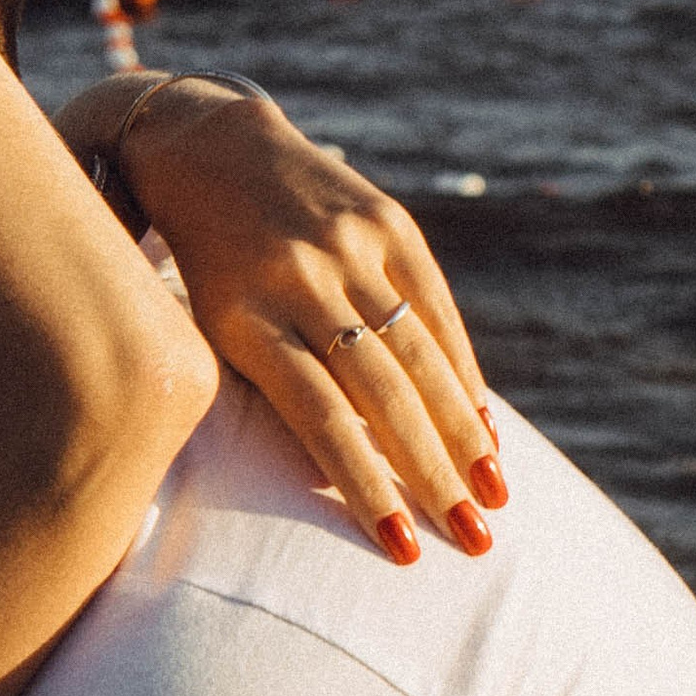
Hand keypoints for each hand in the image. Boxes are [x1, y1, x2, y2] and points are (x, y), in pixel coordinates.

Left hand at [68, 79, 501, 562]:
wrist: (204, 145)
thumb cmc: (201, 268)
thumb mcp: (204, 326)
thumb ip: (264, 387)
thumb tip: (341, 474)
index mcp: (241, 317)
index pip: (318, 417)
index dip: (363, 484)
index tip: (400, 550)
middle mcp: (298, 280)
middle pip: (380, 394)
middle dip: (433, 474)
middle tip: (473, 541)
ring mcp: (346, 246)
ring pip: (418, 356)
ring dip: (463, 434)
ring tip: (494, 496)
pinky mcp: (386, 221)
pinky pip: (435, 307)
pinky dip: (462, 371)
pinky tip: (483, 426)